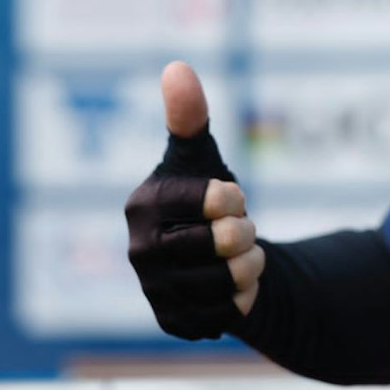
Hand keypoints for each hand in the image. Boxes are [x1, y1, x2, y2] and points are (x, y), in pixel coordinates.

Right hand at [124, 61, 263, 338]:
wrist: (210, 258)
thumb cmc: (202, 197)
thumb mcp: (200, 156)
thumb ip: (189, 116)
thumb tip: (176, 67)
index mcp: (143, 205)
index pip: (216, 199)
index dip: (234, 197)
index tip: (230, 196)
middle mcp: (139, 251)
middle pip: (225, 240)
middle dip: (245, 231)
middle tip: (238, 228)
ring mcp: (154, 291)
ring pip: (231, 278)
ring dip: (250, 264)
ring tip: (240, 254)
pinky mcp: (173, 322)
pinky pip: (230, 312)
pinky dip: (244, 295)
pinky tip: (233, 284)